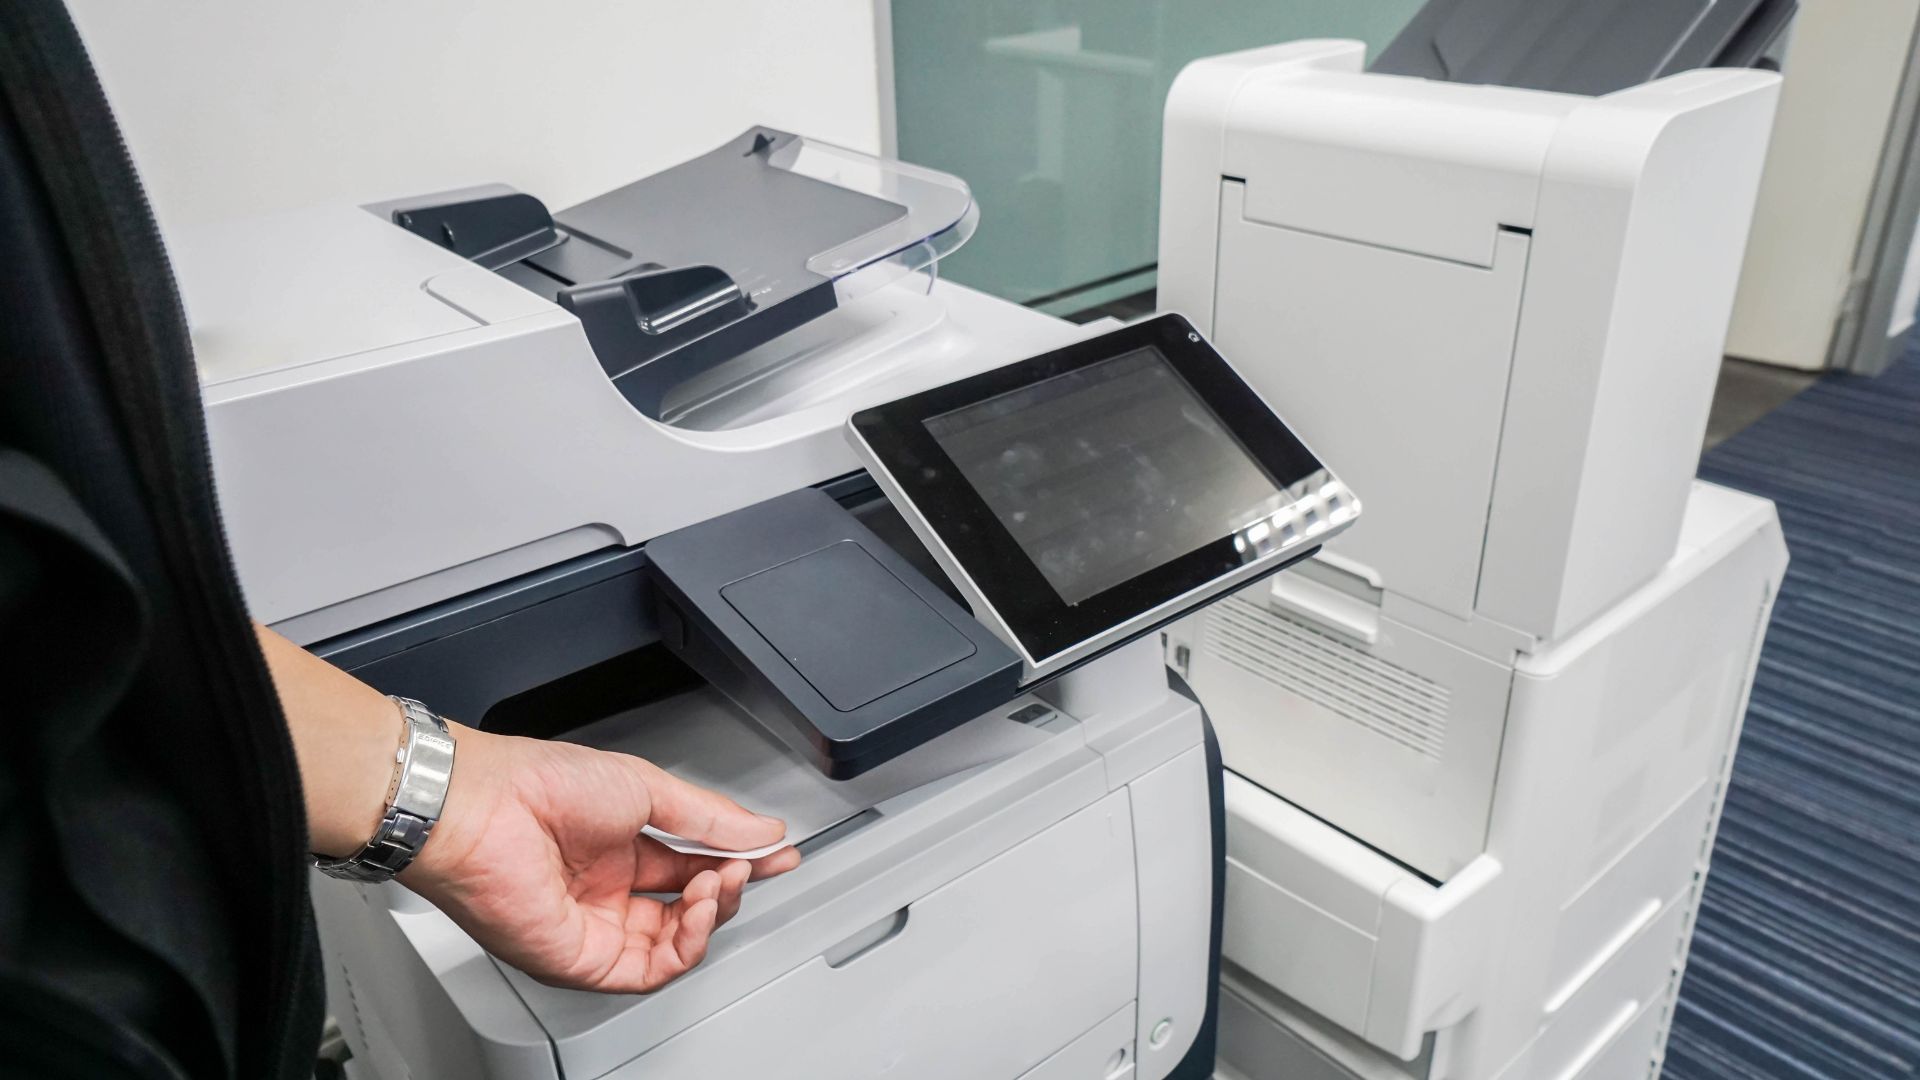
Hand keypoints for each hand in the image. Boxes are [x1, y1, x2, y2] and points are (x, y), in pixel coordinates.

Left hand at [400, 725, 800, 992]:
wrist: (485, 808)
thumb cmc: (539, 785)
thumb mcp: (647, 788)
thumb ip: (708, 818)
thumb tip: (760, 831)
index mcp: (618, 844)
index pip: (693, 862)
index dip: (739, 860)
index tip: (776, 853)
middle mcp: (607, 888)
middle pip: (689, 906)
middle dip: (729, 887)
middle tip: (750, 865)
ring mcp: (596, 924)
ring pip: (676, 942)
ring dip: (711, 913)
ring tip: (720, 880)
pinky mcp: (583, 959)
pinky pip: (650, 969)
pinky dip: (686, 943)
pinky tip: (698, 908)